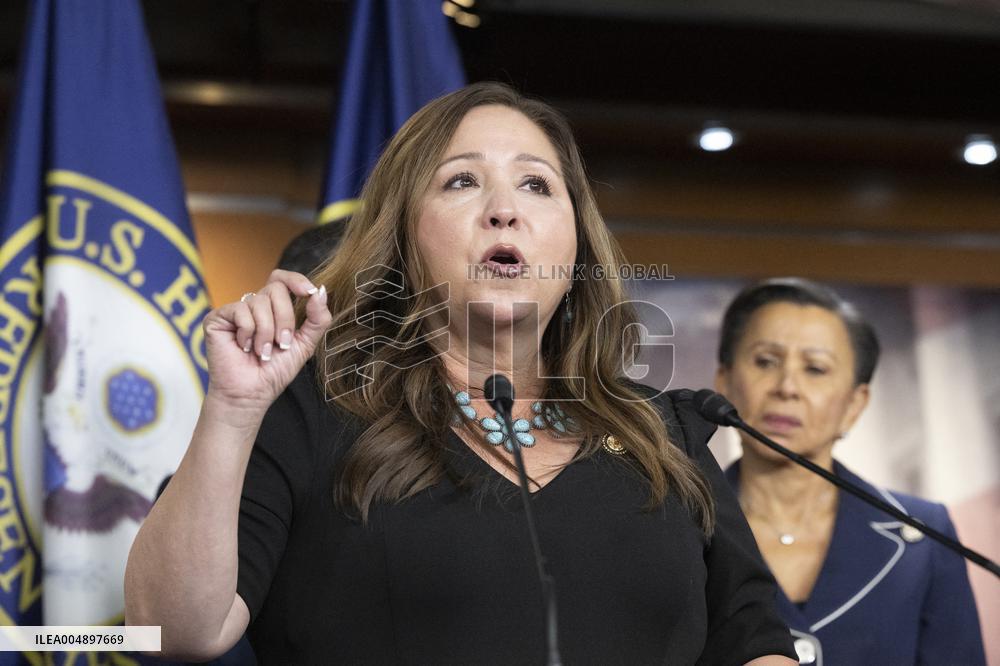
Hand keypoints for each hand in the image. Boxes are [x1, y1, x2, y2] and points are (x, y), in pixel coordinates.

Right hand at [202, 269, 331, 414]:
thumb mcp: (305, 344)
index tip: (309, 292)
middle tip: (281, 344)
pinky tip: (243, 348)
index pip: (283, 279)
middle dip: (285, 319)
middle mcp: (254, 305)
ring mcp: (235, 310)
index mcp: (274, 309)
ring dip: (266, 332)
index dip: (296, 280)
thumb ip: (317, 318)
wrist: (251, 394)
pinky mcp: (217, 318)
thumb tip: (320, 291)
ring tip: (261, 352)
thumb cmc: (274, 371)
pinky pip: (241, 311)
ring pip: (260, 301)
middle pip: (276, 289)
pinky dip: (248, 332)